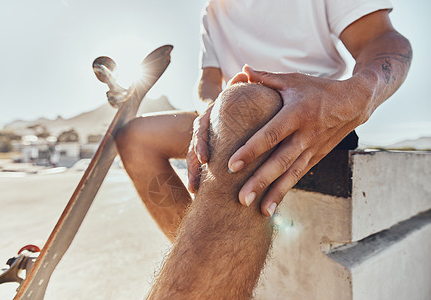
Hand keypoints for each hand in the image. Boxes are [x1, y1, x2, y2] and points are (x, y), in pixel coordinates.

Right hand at [187, 72, 249, 192]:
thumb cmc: (241, 100)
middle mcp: (205, 128)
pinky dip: (200, 179)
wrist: (235, 107)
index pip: (201, 128)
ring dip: (193, 176)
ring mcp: (206, 140)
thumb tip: (243, 72)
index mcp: (211, 116)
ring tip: (194, 193)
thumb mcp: (239, 94)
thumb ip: (239, 86)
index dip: (201, 143)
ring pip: (193, 159)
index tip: (204, 159)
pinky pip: (201, 166)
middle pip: (193, 147)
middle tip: (195, 185)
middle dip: (193, 166)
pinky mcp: (211, 152)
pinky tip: (199, 194)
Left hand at [229, 66, 370, 215]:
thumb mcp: (292, 80)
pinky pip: (298, 177)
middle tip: (241, 199)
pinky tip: (271, 207)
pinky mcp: (316, 158)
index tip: (232, 165)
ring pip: (291, 175)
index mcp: (296, 113)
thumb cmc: (317, 89)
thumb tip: (241, 71)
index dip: (251, 150)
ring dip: (274, 194)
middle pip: (280, 161)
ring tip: (258, 212)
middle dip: (261, 181)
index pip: (270, 134)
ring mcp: (312, 149)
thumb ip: (265, 78)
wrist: (355, 102)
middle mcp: (305, 135)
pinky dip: (285, 192)